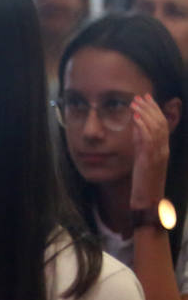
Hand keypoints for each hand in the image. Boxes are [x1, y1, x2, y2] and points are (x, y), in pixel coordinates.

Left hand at [130, 94, 170, 215]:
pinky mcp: (150, 161)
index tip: (145, 99)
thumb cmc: (143, 185)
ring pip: (156, 128)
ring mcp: (158, 155)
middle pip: (160, 123)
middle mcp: (163, 150)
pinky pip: (148, 140)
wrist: (147, 203)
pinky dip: (143, 127)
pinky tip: (136, 118)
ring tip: (136, 103)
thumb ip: (141, 145)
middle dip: (150, 108)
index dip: (154, 110)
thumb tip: (136, 129)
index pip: (162, 125)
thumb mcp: (142, 161)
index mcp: (162, 150)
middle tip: (140, 96)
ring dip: (145, 113)